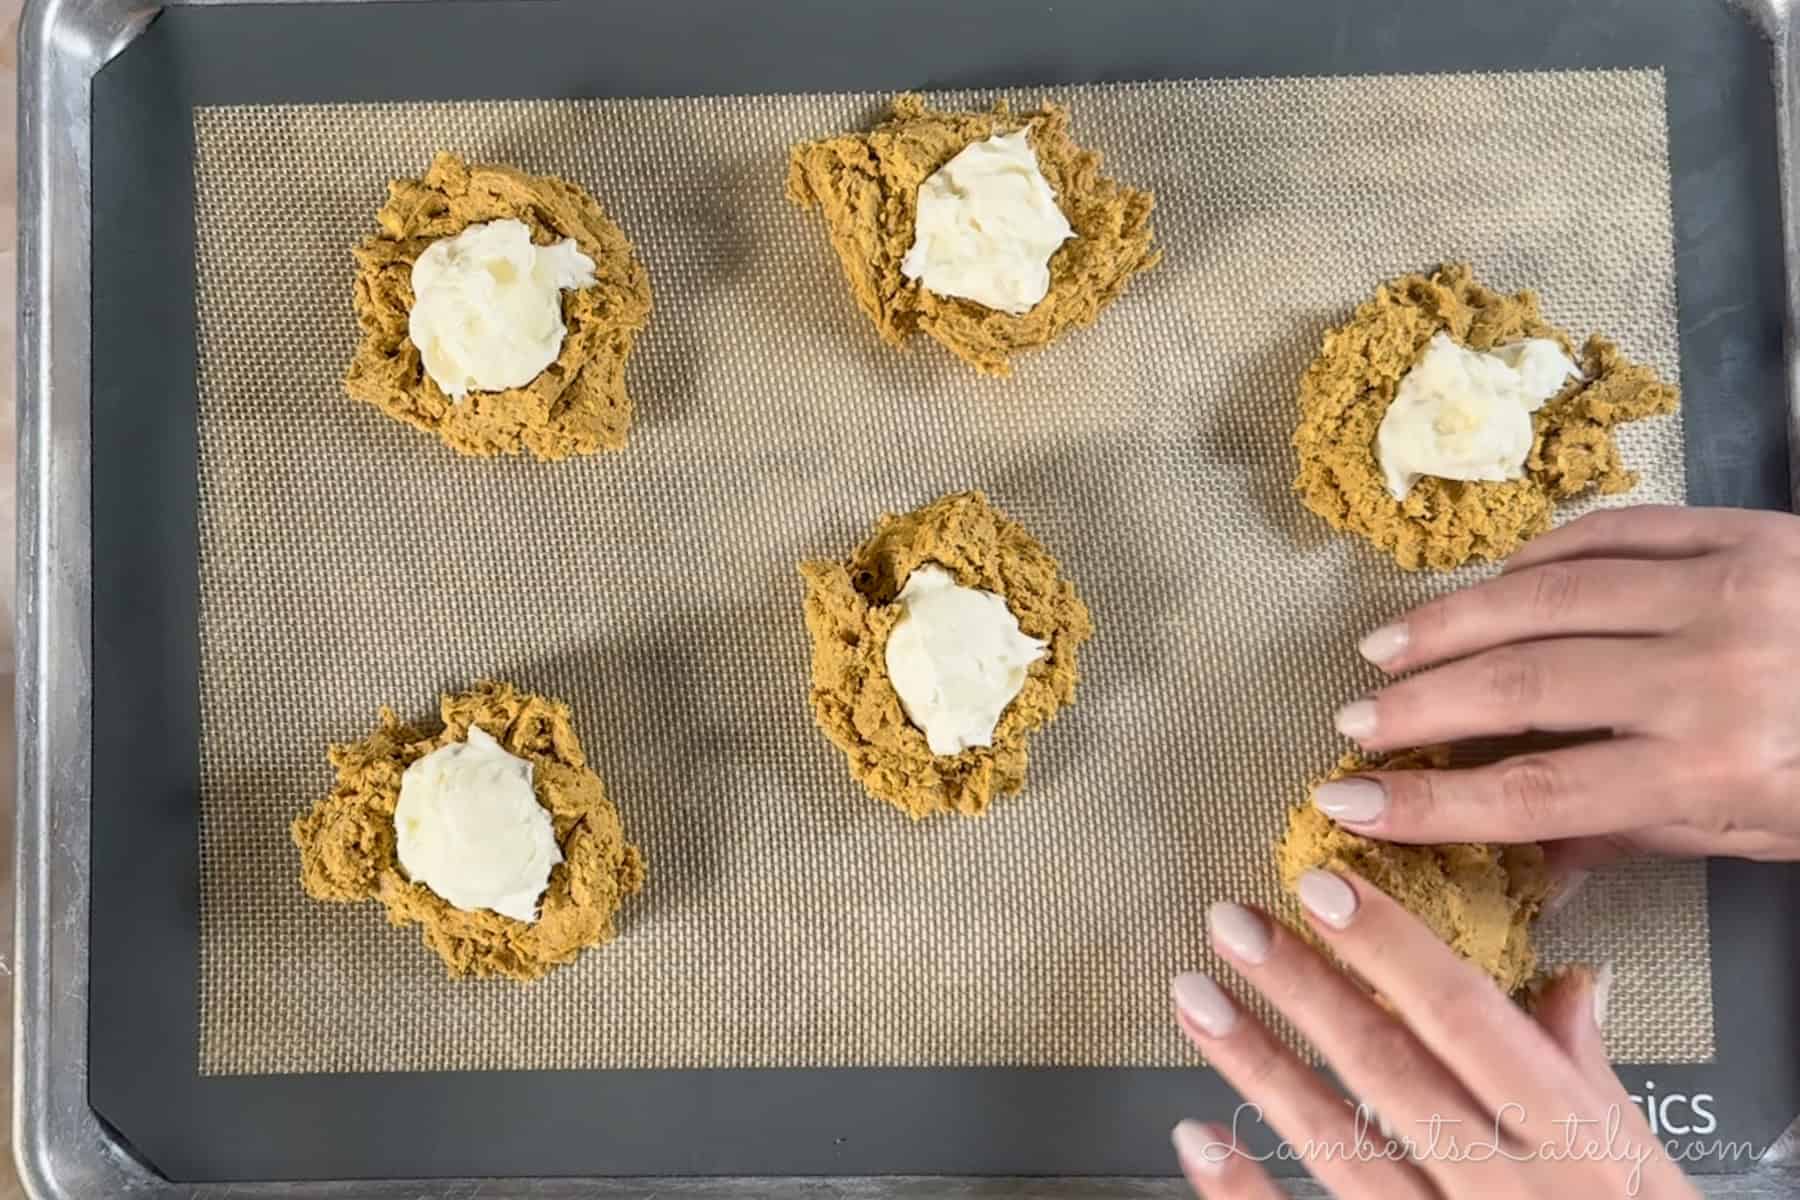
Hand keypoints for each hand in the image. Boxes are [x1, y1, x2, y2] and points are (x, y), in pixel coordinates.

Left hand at [1168, 872, 1698, 1198]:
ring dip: (1257, 1066)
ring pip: (1338, 1146)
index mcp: (1571, 1145)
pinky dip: (1246, 1189)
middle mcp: (1504, 1191)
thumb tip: (1569, 980)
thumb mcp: (1642, 1169)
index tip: (1322, 889)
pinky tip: (1196, 1135)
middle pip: (1390, 1072)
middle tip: (1232, 922)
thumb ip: (1589, 1076)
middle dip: (1304, 989)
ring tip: (1196, 997)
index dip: (1390, 949)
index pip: (1468, 1021)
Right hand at [1316, 506, 1799, 867]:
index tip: (1351, 806)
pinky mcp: (1741, 529)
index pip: (1534, 790)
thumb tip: (1525, 855)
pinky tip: (1492, 582)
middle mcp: (1707, 673)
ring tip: (1386, 647)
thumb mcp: (1764, 835)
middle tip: (1350, 721)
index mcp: (1715, 767)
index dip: (1428, 803)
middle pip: (1519, 685)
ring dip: (1450, 621)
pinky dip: (1538, 557)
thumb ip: (1639, 831)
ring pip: (1544, 596)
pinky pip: (1609, 534)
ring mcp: (1722, 588)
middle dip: (1416, 706)